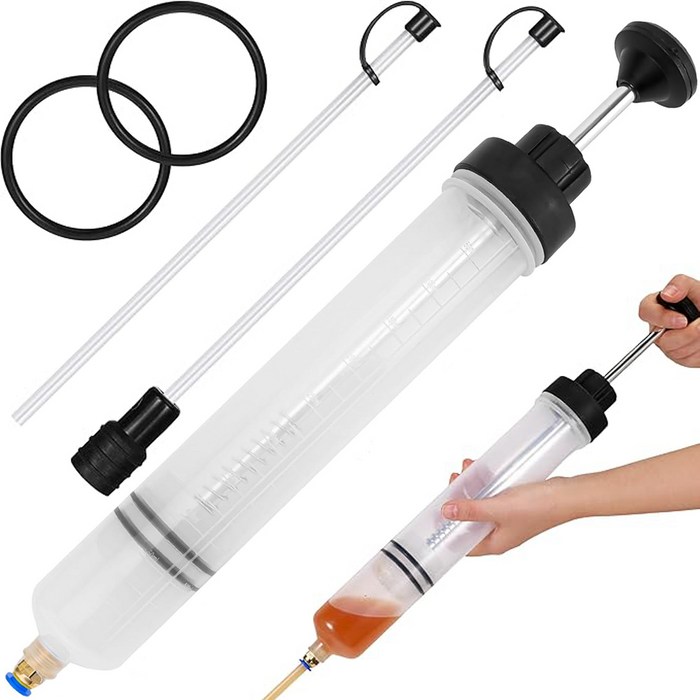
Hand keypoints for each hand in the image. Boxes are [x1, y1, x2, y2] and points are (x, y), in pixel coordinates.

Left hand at [441, 460, 573, 555]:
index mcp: (494, 543)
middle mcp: (499, 534)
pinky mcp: (513, 504)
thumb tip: (445, 512)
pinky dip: (483, 482)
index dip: (447, 530)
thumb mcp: (497, 508)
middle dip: (458, 499)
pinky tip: (479, 468)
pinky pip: (491, 494)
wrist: (568, 495)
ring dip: (470, 487)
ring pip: (479, 503)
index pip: (462, 544)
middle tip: (453, 482)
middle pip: (468, 520)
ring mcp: (506, 518)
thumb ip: (470, 510)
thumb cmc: (539, 507)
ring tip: (465, 469)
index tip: (436, 513)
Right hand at [639, 274, 699, 367]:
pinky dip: (699, 351)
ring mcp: (667, 342)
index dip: (662, 318)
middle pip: (663, 339)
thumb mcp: (696, 288)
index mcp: (659, 306)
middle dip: (688, 334)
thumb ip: (681, 285)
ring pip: (676, 351)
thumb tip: (667, 294)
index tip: (683, 321)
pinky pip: (686, 359)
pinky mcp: (678, 356)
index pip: (646, 312)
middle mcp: (659, 326)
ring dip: (696, 341)